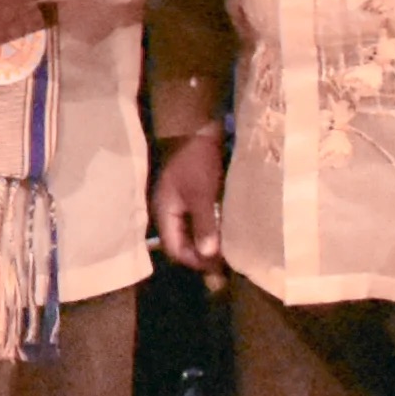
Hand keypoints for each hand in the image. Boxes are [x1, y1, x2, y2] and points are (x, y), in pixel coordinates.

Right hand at [150, 127, 227, 272]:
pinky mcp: (193, 197)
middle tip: (227, 263)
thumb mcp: (201, 194)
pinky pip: (200, 221)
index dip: (196, 261)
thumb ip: (203, 225)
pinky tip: (228, 231)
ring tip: (229, 250)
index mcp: (164, 213)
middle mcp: (169, 212)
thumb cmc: (196, 161)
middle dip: (203, 255)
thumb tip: (208, 254)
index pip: (175, 250)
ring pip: (193, 233)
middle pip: (183, 244)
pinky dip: (212, 229)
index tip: (219, 267)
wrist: (197, 129)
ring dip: (209, 242)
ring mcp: (180, 204)